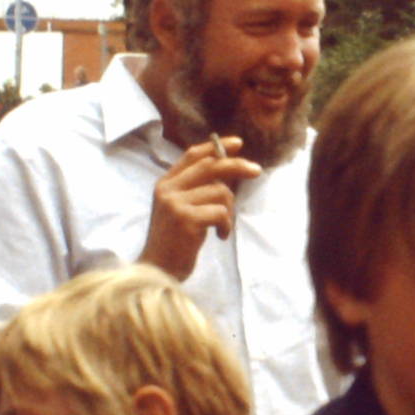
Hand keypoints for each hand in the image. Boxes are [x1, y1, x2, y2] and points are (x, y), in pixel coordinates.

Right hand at [140, 136, 261, 279]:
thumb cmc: (174, 242)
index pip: (192, 155)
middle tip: (257, 171)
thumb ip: (196, 188)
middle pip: (210, 167)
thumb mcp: (179, 208)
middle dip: (237, 166)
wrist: (158, 271)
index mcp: (165, 183)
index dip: (216, 147)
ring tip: (222, 227)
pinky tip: (220, 236)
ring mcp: (175, 203)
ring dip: (229, 210)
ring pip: (220, 192)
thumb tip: (228, 169)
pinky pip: (220, 212)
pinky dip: (226, 225)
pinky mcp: (185, 219)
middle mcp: (168, 189)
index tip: (237, 143)